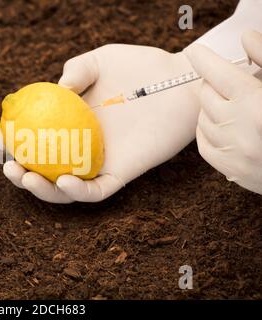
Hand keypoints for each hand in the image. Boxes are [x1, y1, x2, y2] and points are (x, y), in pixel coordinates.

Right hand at [0, 44, 200, 202]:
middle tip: (6, 165)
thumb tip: (57, 90)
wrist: (178, 82)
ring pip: (64, 188)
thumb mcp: (101, 60)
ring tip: (23, 177)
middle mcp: (80, 147)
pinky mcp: (120, 174)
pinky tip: (63, 182)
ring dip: (41, 189)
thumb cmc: (140, 68)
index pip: (33, 136)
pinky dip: (77, 191)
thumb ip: (77, 70)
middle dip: (18, 171)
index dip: (9, 139)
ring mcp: (99, 163)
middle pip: (42, 167)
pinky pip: (96, 190)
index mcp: (69, 123)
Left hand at [185, 30, 261, 194]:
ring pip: (202, 119)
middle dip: (215, 84)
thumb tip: (245, 38)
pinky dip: (208, 131)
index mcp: (257, 103)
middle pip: (207, 95)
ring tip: (233, 105)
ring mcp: (235, 153)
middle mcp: (241, 129)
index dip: (204, 59)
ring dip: (212, 108)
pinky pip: (203, 143)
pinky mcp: (232, 170)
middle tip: (229, 82)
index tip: (195, 52)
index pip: (218, 74)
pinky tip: (224, 125)